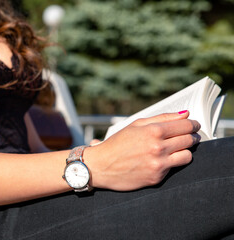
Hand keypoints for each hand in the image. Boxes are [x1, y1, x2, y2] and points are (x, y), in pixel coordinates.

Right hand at [86, 111, 200, 190]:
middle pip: (189, 140)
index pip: (185, 125)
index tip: (194, 125)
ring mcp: (158, 164)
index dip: (192, 124)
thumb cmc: (116, 144)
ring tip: (177, 148)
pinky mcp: (157, 178)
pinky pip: (174, 168)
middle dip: (192, 136)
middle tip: (189, 135)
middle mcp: (158, 148)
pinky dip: (171, 162)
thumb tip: (185, 114)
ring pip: (188, 155)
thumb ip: (162, 118)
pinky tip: (161, 159)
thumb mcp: (136, 125)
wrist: (100, 166)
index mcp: (153, 131)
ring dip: (185, 150)